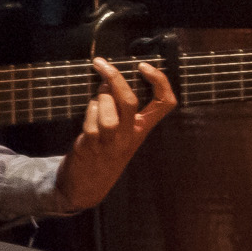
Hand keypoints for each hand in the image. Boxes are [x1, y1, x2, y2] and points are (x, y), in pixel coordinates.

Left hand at [55, 58, 176, 212]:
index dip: (160, 81)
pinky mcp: (91, 146)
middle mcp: (130, 136)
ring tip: (96, 98)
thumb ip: (121, 110)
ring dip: (98, 97)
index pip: (164, 103)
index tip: (143, 66)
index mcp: (142, 130)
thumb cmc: (105, 153)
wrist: (87, 187)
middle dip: (115, 77)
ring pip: (108, 110)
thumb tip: (111, 79)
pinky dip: (88, 111)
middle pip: (130, 101)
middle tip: (101, 64)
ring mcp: (111, 142)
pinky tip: (89, 112)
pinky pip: (91, 120)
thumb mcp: (123, 134)